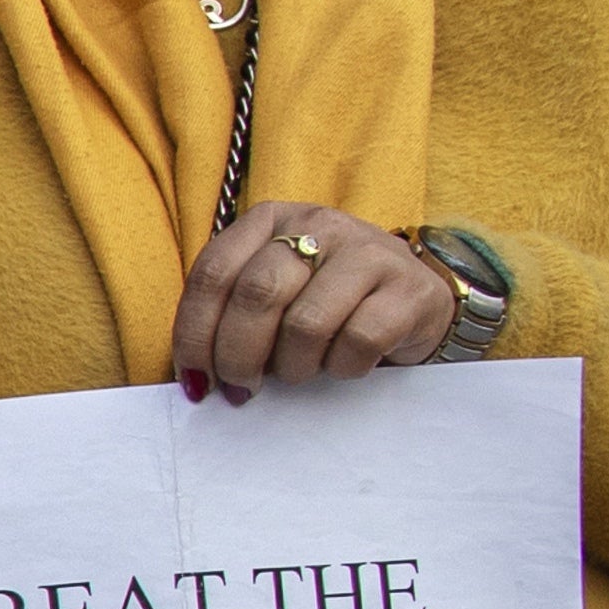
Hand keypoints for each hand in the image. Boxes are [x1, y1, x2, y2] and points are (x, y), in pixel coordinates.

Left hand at [169, 203, 452, 403]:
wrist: (414, 298)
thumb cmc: (326, 301)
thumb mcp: (275, 291)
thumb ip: (231, 313)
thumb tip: (196, 375)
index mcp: (270, 220)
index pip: (213, 273)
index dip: (194, 333)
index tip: (194, 378)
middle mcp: (319, 225)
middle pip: (257, 295)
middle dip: (237, 356)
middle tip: (241, 388)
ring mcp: (369, 252)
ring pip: (306, 323)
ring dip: (293, 366)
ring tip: (300, 371)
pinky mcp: (409, 289)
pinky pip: (358, 341)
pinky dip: (342, 368)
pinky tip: (344, 363)